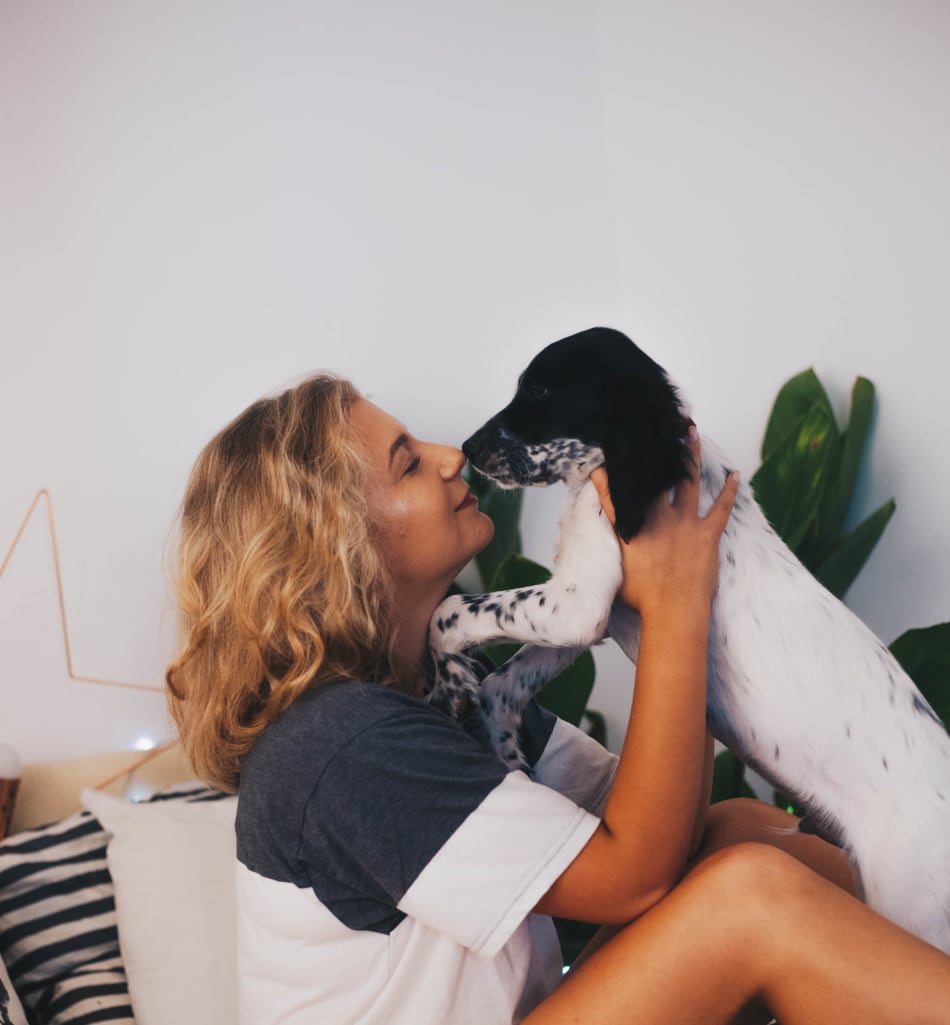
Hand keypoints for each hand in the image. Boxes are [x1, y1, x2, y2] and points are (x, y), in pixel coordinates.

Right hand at [590, 428, 737, 618]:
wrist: (673, 613)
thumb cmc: (643, 598)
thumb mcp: (615, 569)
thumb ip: (610, 546)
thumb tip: (598, 542)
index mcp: (633, 527)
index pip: (619, 493)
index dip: (612, 473)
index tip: (608, 455)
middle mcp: (658, 518)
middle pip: (657, 476)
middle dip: (657, 450)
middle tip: (659, 427)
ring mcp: (685, 524)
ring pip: (688, 481)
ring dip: (691, 455)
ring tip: (691, 433)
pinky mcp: (707, 535)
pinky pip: (722, 508)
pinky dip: (729, 491)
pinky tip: (736, 474)